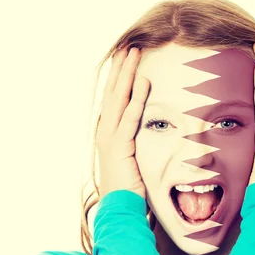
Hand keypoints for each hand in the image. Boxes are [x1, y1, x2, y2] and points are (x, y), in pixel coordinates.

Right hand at [97, 47, 149, 200]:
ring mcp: (110, 139)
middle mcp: (106, 132)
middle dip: (121, 68)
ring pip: (119, 99)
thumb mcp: (133, 161)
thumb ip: (137, 143)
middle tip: (129, 46)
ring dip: (127, 74)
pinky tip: (143, 82)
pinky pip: (130, 119)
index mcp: (109, 134)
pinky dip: (136, 99)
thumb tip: (149, 133)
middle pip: (113, 93)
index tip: (127, 59)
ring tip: (134, 53)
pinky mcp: (119, 148)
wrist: (120, 209)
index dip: (120, 78)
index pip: (114, 99)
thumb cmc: (130, 189)